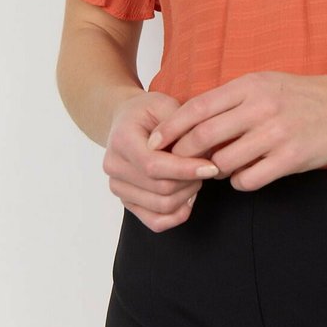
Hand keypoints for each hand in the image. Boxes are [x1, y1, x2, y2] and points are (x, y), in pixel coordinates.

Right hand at [103, 91, 220, 232]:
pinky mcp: (127, 202)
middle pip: (161, 189)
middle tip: (208, 167)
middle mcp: (115, 167)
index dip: (185, 169)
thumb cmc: (148, 111)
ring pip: (161, 207)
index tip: (212, 167)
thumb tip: (205, 149)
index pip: (154, 165)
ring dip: (187, 195)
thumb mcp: (163, 104)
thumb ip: (181, 124)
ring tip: (197, 177)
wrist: (125, 121)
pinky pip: (155, 222)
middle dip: (191, 180)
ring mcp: (118, 188)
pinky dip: (178, 214)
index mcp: (122, 140)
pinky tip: (188, 196)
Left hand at [146, 71, 326, 191]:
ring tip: (215, 170)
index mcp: (250, 86)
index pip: (198, 107)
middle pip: (204, 136)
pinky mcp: (291, 158)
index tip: (153, 141)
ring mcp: (277, 134)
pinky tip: (245, 176)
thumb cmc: (302, 95)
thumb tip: (193, 120)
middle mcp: (261, 107)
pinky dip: (239, 182)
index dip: (170, 127)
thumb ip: (231, 99)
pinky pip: (249, 179)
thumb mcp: (265, 83)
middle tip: (174, 165)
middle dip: (182, 154)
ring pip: (224, 162)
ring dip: (212, 171)